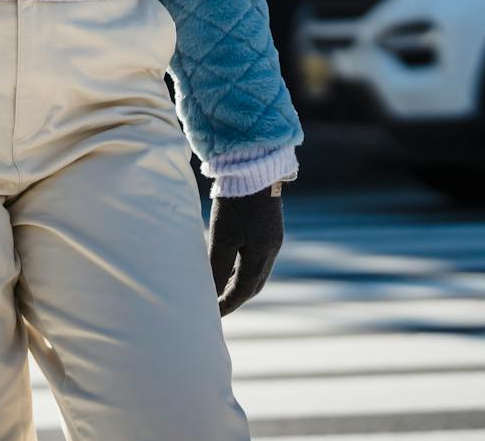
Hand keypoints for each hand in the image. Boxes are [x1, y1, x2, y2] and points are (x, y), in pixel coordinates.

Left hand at [208, 189, 282, 314]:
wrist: (254, 168)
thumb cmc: (235, 203)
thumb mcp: (222, 237)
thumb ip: (217, 266)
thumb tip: (212, 293)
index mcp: (261, 256)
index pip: (244, 290)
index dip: (228, 304)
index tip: (212, 314)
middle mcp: (271, 250)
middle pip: (254, 284)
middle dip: (236, 297)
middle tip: (217, 306)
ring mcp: (272, 238)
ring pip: (257, 270)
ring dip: (240, 282)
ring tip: (220, 287)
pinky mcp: (269, 227)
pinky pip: (257, 256)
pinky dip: (243, 266)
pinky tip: (230, 262)